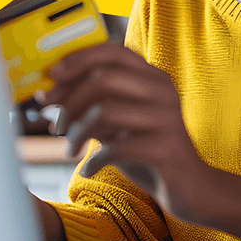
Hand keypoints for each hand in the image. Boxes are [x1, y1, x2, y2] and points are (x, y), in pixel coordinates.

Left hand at [35, 42, 206, 221]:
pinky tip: (89, 170)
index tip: (53, 77)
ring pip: (105, 111)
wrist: (190, 188)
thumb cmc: (148, 153)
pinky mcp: (166, 148)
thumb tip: (50, 98)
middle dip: (70, 99)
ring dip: (77, 132)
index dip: (79, 59)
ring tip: (70, 149)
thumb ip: (93, 108)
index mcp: (154, 78)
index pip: (114, 52)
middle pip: (103, 78)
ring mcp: (167, 118)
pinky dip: (94, 160)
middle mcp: (163, 91)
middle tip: (56, 123)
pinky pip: (116, 147)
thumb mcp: (120, 125)